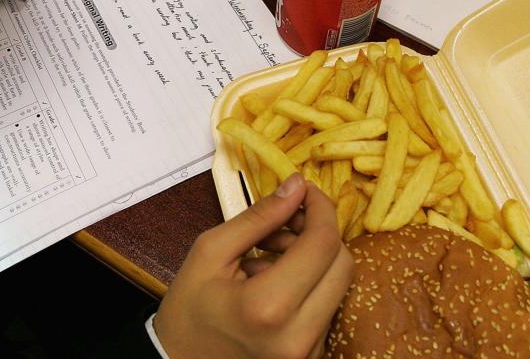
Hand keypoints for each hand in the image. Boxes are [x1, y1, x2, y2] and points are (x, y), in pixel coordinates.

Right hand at [154, 174, 353, 358]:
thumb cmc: (187, 310)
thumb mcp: (210, 252)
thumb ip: (258, 218)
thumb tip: (295, 187)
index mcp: (268, 306)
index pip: (322, 244)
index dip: (320, 208)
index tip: (305, 191)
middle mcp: (299, 335)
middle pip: (342, 264)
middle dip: (318, 232)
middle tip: (283, 222)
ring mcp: (309, 351)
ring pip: (338, 285)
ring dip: (313, 259)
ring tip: (268, 254)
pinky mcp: (313, 356)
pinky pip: (327, 305)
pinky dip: (308, 283)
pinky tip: (273, 280)